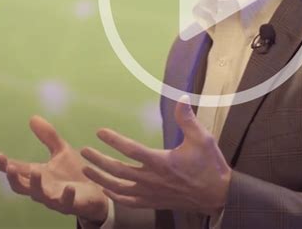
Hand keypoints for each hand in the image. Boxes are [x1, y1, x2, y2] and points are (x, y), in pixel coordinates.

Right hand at [0, 116, 107, 223]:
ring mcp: (56, 197)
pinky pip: (67, 203)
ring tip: (36, 171)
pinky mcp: (72, 203)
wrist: (97, 189)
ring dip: (36, 185)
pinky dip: (66, 196)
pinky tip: (69, 187)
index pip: (17, 171)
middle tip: (11, 167)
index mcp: (39, 175)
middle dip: (14, 178)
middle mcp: (43, 188)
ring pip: (40, 196)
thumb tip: (32, 117)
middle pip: (21, 187)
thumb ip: (48, 137)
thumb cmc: (74, 172)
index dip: (6, 165)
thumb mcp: (61, 151)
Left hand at [81, 95, 231, 216]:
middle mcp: (153, 179)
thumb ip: (188, 119)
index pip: (132, 150)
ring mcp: (152, 193)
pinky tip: (106, 189)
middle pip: (118, 170)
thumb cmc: (210, 165)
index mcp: (163, 162)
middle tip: (84, 151)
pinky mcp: (154, 202)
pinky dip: (114, 196)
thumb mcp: (202, 138)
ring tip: (87, 168)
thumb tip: (181, 97)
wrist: (217, 194)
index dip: (114, 140)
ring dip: (101, 177)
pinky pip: (128, 201)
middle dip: (99, 160)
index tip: (100, 132)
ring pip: (119, 187)